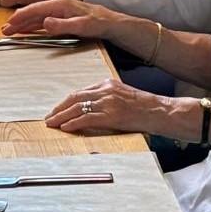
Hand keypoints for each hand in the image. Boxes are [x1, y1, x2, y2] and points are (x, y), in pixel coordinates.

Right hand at [2, 0, 121, 37]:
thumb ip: (62, 24)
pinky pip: (44, 21)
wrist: (113, 23)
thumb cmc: (99, 23)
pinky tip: (27, 29)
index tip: (10, 23)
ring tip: (11, 30)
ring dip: (24, 24)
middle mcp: (59, 5)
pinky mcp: (63, 17)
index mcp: (61, 4)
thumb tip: (45, 22)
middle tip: (5, 30)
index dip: (21, 16)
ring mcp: (60, 11)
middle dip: (18, 21)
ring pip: (37, 17)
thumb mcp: (82, 26)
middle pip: (34, 12)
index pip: (36, 9)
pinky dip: (33, 25)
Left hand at [45, 78, 171, 135]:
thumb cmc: (146, 107)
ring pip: (78, 108)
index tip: (57, 109)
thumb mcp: (124, 96)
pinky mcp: (112, 116)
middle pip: (75, 98)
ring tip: (52, 124)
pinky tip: (66, 128)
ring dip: (61, 117)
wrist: (161, 111)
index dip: (66, 101)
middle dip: (59, 108)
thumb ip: (107, 98)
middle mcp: (106, 90)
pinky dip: (74, 123)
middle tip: (49, 117)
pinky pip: (87, 119)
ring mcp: (109, 103)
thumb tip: (91, 108)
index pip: (80, 91)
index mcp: (108, 84)